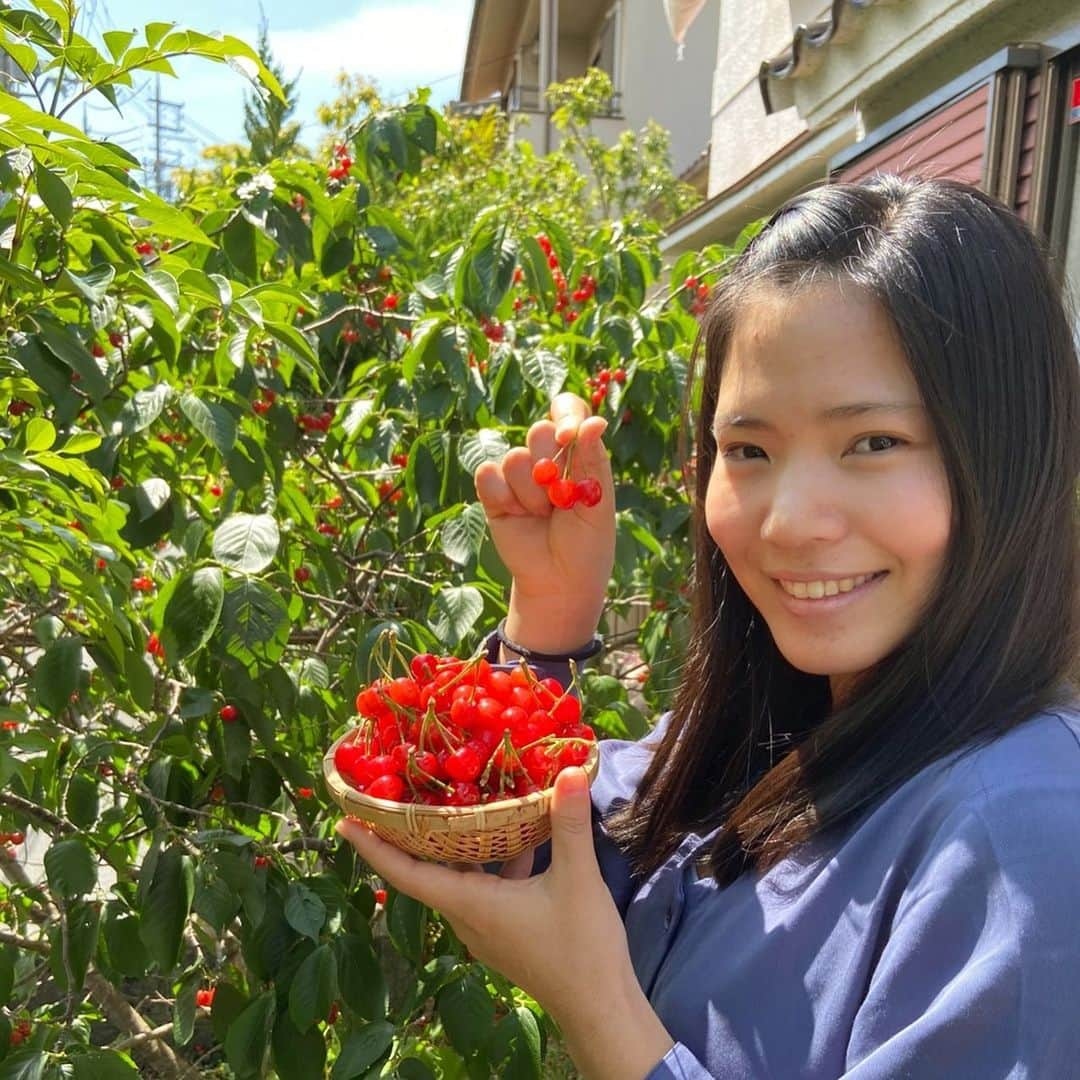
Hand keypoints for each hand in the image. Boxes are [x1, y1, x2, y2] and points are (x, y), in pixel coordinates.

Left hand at [335, 767, 636, 1032]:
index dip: (374, 847)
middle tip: (402, 794)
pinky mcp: (506, 931)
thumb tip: (571, 770)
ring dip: (457, 844)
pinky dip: (492, 860)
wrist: (599, 1008)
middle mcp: (468, 916)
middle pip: (427, 870)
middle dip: (412, 834)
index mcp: (470, 903)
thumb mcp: (577, 879)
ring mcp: (487, 927)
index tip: (346, 821)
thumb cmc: (580, 948)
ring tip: (459, 802)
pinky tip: (521, 836)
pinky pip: (485, 887)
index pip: (406, 873)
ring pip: (460, 877)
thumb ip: (568, 824)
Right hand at [474, 393, 615, 651]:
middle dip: (550, 463)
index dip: (565, 415)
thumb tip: (595, 421)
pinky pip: (488, 474)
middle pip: (539, 430)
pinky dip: (503, 496)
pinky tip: (517, 515)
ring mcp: (518, 476)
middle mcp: (547, 459)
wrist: (559, 583)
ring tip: (542, 515)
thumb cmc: (587, 544)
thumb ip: (593, 461)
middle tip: (559, 497)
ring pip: (515, 457)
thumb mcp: (597, 502)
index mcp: (578, 454)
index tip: (567, 436)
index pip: (569, 411)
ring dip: (531, 492)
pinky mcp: (493, 494)